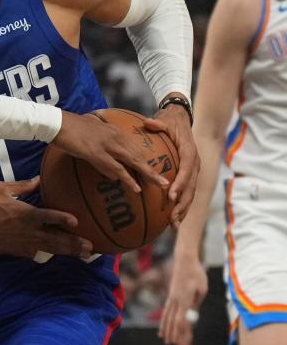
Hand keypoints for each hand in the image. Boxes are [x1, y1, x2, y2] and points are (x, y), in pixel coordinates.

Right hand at [0, 177, 91, 258]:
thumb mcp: (1, 189)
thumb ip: (22, 186)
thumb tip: (39, 179)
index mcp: (25, 214)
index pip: (48, 216)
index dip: (62, 218)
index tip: (76, 222)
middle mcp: (29, 231)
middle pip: (56, 238)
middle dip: (73, 243)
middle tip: (90, 247)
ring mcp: (25, 243)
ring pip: (51, 249)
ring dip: (68, 251)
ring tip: (83, 254)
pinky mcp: (20, 251)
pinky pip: (39, 253)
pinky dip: (51, 253)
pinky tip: (61, 255)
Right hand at [53, 111, 169, 192]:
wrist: (56, 121)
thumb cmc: (70, 128)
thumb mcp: (90, 138)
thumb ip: (103, 153)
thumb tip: (112, 173)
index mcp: (114, 132)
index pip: (136, 147)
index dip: (147, 161)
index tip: (156, 171)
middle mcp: (115, 137)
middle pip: (139, 155)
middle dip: (153, 169)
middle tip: (165, 182)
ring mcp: (107, 145)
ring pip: (133, 161)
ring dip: (147, 174)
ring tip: (159, 186)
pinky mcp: (97, 152)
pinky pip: (116, 167)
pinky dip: (127, 178)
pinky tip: (135, 188)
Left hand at [145, 105, 199, 226]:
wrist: (180, 119)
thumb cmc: (170, 121)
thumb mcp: (164, 120)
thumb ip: (157, 123)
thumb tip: (150, 123)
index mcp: (189, 152)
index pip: (186, 170)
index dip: (180, 184)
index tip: (171, 196)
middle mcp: (194, 164)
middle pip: (191, 188)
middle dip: (182, 204)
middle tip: (172, 218)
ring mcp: (193, 172)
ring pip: (190, 194)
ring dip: (183, 210)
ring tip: (173, 225)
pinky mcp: (189, 176)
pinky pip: (186, 193)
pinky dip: (181, 206)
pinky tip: (173, 220)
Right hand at [158, 255, 206, 344]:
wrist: (184, 261)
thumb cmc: (196, 274)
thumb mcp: (202, 289)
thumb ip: (196, 303)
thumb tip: (192, 314)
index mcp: (184, 299)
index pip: (181, 319)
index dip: (182, 332)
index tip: (184, 341)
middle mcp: (175, 299)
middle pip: (172, 319)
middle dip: (172, 333)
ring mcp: (172, 296)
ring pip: (167, 315)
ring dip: (165, 328)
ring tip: (163, 338)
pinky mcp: (171, 294)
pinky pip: (166, 310)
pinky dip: (164, 319)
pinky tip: (163, 325)